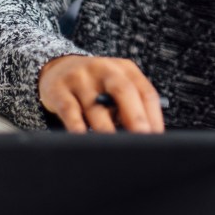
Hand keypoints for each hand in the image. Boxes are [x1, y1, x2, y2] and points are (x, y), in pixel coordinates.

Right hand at [38, 55, 164, 133]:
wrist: (57, 67)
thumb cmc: (95, 86)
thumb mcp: (115, 87)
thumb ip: (129, 106)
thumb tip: (143, 137)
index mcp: (125, 69)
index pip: (145, 92)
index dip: (153, 116)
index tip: (157, 137)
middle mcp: (104, 69)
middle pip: (124, 91)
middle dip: (135, 117)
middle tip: (142, 138)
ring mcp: (81, 78)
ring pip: (95, 105)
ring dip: (106, 128)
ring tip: (114, 147)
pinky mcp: (59, 89)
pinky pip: (69, 110)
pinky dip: (77, 126)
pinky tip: (83, 138)